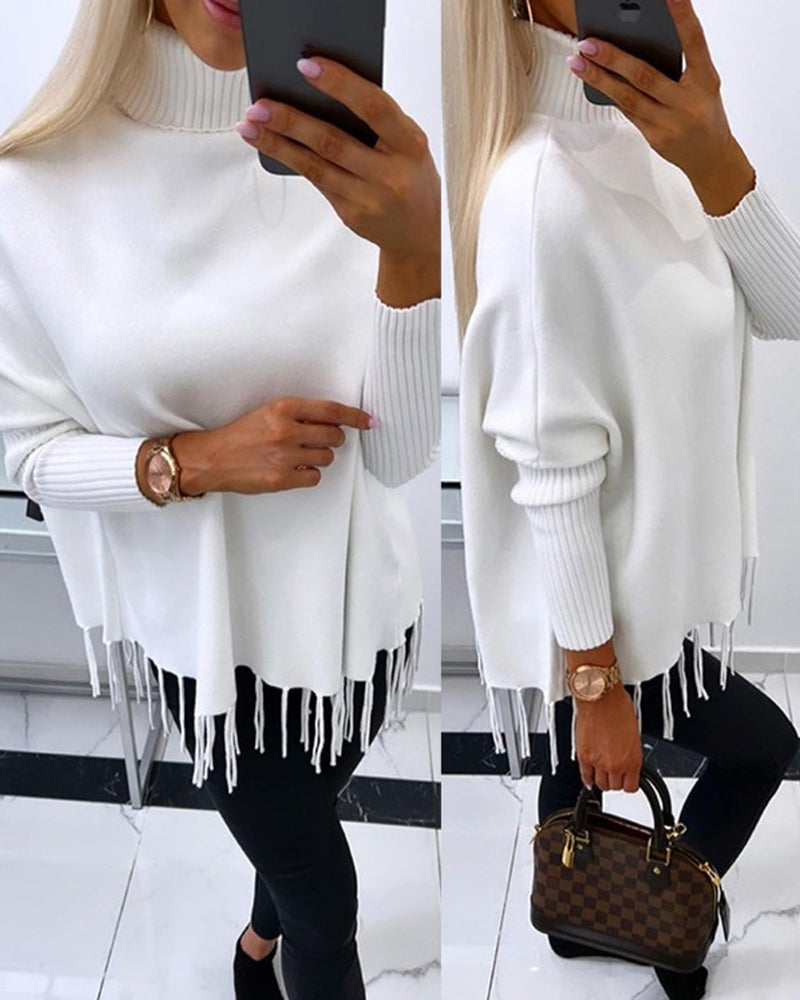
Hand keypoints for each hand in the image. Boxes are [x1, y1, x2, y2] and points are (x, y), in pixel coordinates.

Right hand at [165, 397, 373, 496]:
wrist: (213, 458)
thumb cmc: (241, 435)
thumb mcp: (268, 413)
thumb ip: (299, 415)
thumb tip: (334, 421)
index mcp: (283, 408)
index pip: (331, 410)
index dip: (354, 416)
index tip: (368, 421)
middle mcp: (285, 430)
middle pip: (334, 436)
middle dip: (332, 439)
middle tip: (318, 441)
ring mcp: (284, 456)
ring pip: (327, 458)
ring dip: (319, 457)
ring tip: (299, 456)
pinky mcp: (282, 478)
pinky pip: (315, 477)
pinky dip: (309, 474)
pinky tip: (294, 469)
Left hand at [235, 57, 440, 303]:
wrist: (418, 235)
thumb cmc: (410, 176)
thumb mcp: (408, 144)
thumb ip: (379, 121)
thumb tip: (324, 90)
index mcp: (409, 145)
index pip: (373, 108)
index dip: (340, 85)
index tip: (306, 66)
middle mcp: (390, 174)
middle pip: (333, 141)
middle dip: (292, 120)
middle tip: (259, 104)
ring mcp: (369, 198)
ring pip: (316, 165)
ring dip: (278, 143)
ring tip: (250, 124)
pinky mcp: (350, 214)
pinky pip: (315, 181)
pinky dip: (289, 160)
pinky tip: (269, 144)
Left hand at [567, 0, 755, 215]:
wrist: (712, 159)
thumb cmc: (704, 112)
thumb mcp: (703, 85)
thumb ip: (680, 66)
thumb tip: (636, 43)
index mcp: (707, 79)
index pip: (695, 42)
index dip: (683, 16)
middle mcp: (689, 101)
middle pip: (645, 75)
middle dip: (613, 57)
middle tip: (588, 41)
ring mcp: (671, 122)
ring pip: (628, 97)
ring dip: (599, 78)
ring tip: (578, 61)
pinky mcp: (656, 138)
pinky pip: (628, 112)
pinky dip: (609, 94)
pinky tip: (592, 80)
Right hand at [574, 682, 642, 792]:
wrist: (601, 698)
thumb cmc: (618, 708)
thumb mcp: (633, 734)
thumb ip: (629, 752)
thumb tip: (625, 758)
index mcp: (633, 760)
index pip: (631, 787)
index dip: (629, 782)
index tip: (627, 778)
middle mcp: (616, 764)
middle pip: (615, 786)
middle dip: (615, 779)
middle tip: (614, 771)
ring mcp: (598, 762)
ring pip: (600, 784)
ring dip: (602, 778)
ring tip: (602, 770)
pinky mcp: (583, 756)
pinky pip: (585, 776)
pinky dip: (587, 778)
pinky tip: (590, 776)